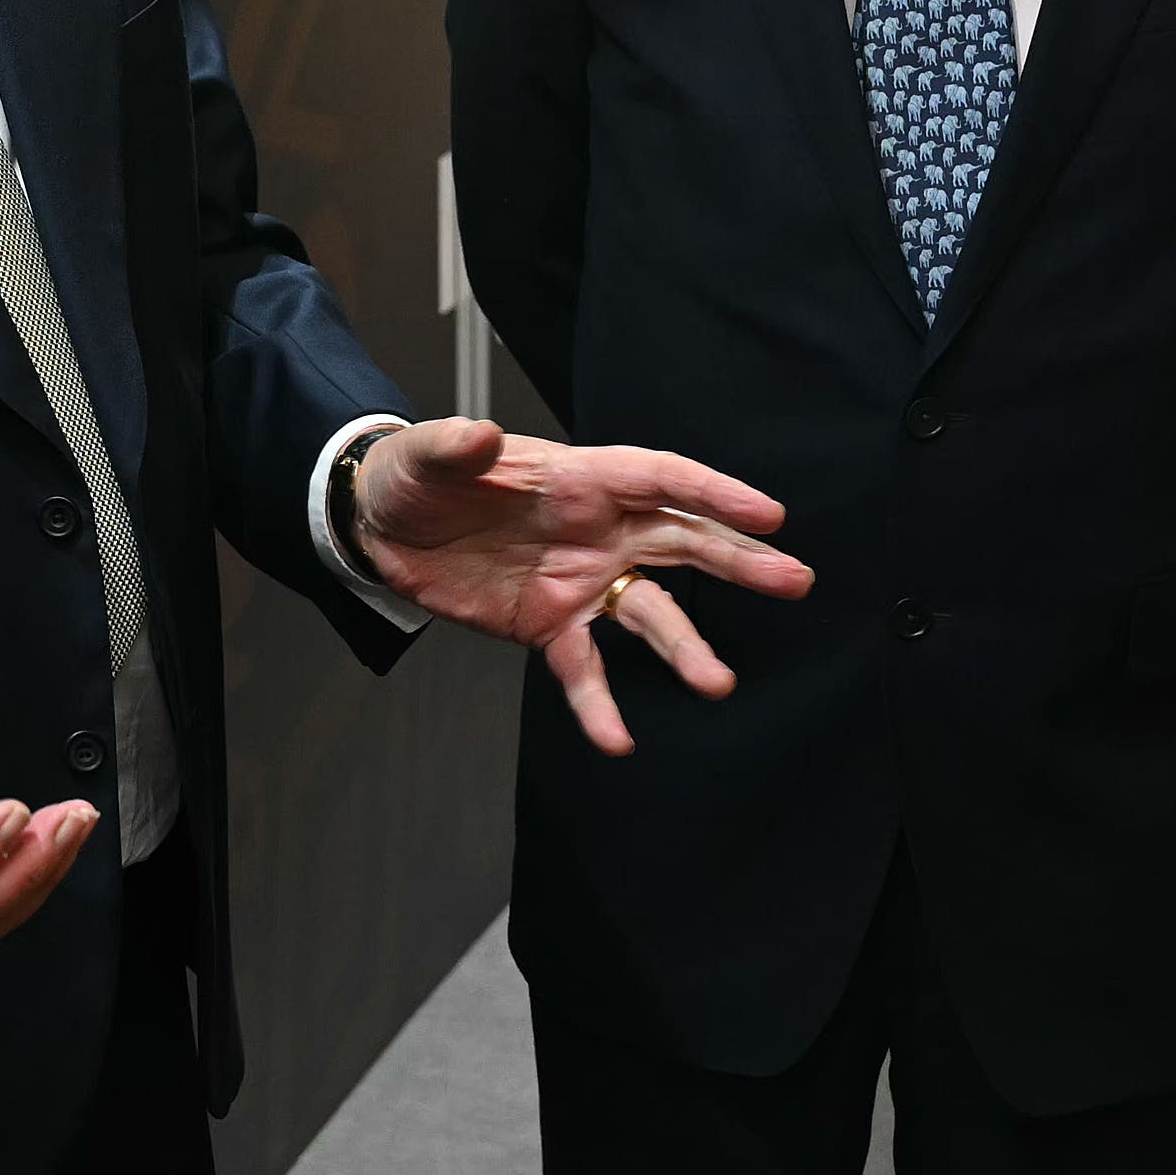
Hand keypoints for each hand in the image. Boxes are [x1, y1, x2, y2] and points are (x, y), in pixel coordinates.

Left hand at [349, 416, 807, 754]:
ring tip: (717, 682)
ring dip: (684, 647)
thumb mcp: (424, 456)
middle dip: (738, 561)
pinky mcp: (550, 625)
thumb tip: (481, 435)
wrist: (382, 527)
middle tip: (793, 581)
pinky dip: (600, 704)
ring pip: (649, 613)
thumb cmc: (414, 477)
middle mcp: (595, 529)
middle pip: (681, 542)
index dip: (715, 493)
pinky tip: (617, 739)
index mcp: (579, 478)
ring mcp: (580, 580)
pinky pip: (585, 669)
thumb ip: (453, 448)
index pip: (661, 480)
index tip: (769, 514)